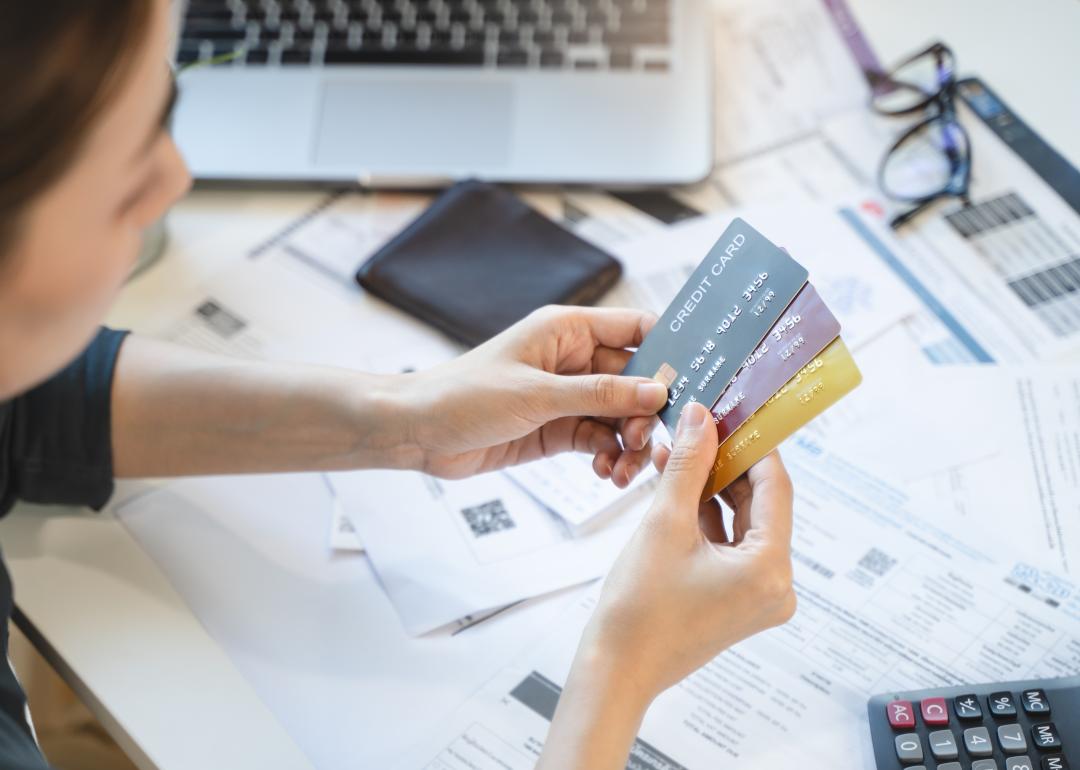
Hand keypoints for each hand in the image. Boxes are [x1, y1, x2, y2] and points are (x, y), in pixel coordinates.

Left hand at [404, 306, 667, 483]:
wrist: (417, 432)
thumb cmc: (464, 395)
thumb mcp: (538, 395)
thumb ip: (600, 394)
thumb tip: (657, 392)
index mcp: (567, 330)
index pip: (635, 329)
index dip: (668, 350)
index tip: (694, 380)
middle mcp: (572, 360)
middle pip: (635, 379)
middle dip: (648, 411)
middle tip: (646, 442)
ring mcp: (566, 396)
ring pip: (619, 415)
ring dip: (629, 442)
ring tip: (624, 468)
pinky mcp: (556, 428)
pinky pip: (598, 440)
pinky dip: (608, 456)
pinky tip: (605, 472)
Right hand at [591, 402, 795, 698]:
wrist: (615, 670)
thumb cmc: (639, 609)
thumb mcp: (664, 523)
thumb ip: (689, 465)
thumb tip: (703, 419)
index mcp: (769, 569)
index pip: (774, 487)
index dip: (752, 444)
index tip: (732, 412)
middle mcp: (775, 585)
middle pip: (759, 505)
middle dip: (725, 464)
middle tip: (699, 428)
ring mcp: (758, 596)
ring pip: (741, 523)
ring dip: (710, 489)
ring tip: (677, 454)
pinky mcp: (737, 601)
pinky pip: (729, 545)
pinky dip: (706, 518)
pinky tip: (676, 488)